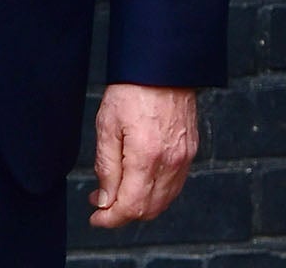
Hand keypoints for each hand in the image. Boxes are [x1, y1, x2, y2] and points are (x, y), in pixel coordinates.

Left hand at [88, 83, 197, 227]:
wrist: (162, 67)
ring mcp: (184, 159)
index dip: (111, 218)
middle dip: (122, 213)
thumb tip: (105, 198)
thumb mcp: (107, 125)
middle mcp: (171, 163)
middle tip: (100, 203)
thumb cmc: (131, 90)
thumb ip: (106, 167)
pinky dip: (155, 193)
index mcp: (147, 157)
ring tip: (115, 193)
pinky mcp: (189, 152)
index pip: (131, 206)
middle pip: (148, 209)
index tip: (96, 218)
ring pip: (163, 201)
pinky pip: (173, 186)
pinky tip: (138, 182)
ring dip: (139, 205)